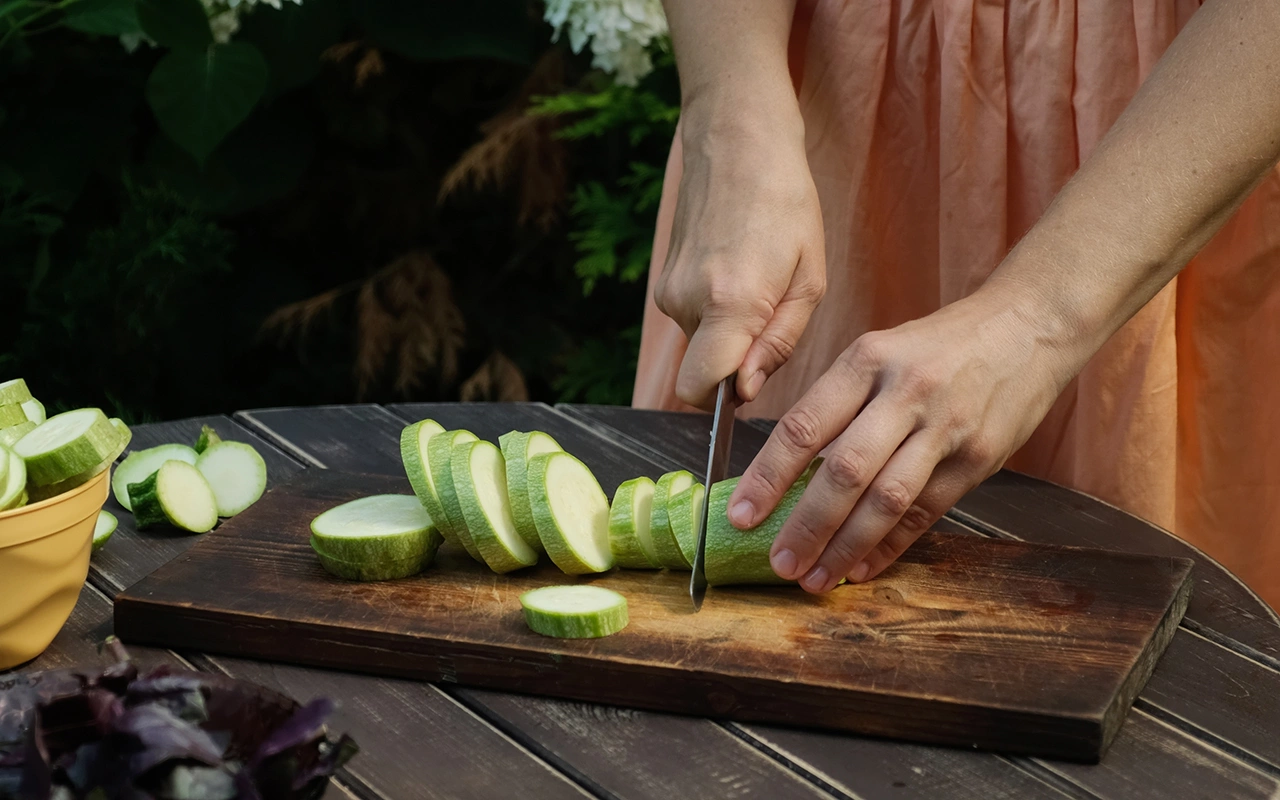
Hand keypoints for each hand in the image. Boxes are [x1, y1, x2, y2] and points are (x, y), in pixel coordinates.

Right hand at [654, 94, 826, 408]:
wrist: (736, 141)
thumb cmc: (786, 204)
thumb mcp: (810, 279)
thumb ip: (778, 343)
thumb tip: (742, 390)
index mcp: (730, 303)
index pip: (699, 390)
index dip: (724, 399)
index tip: (751, 378)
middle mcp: (687, 302)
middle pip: (702, 371)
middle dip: (735, 362)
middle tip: (772, 313)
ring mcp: (668, 290)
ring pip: (699, 345)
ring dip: (729, 332)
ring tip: (759, 280)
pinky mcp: (662, 280)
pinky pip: (692, 319)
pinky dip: (716, 311)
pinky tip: (738, 270)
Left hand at [726, 283, 1083, 591]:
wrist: (1030, 324)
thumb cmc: (940, 343)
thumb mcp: (881, 351)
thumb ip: (840, 404)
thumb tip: (788, 470)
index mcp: (866, 360)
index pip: (804, 426)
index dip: (768, 477)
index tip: (740, 516)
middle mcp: (904, 393)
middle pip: (844, 470)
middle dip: (805, 525)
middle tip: (778, 563)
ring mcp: (946, 427)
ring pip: (886, 498)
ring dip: (846, 546)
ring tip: (815, 578)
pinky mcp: (979, 457)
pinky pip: (927, 512)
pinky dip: (890, 545)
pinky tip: (861, 567)